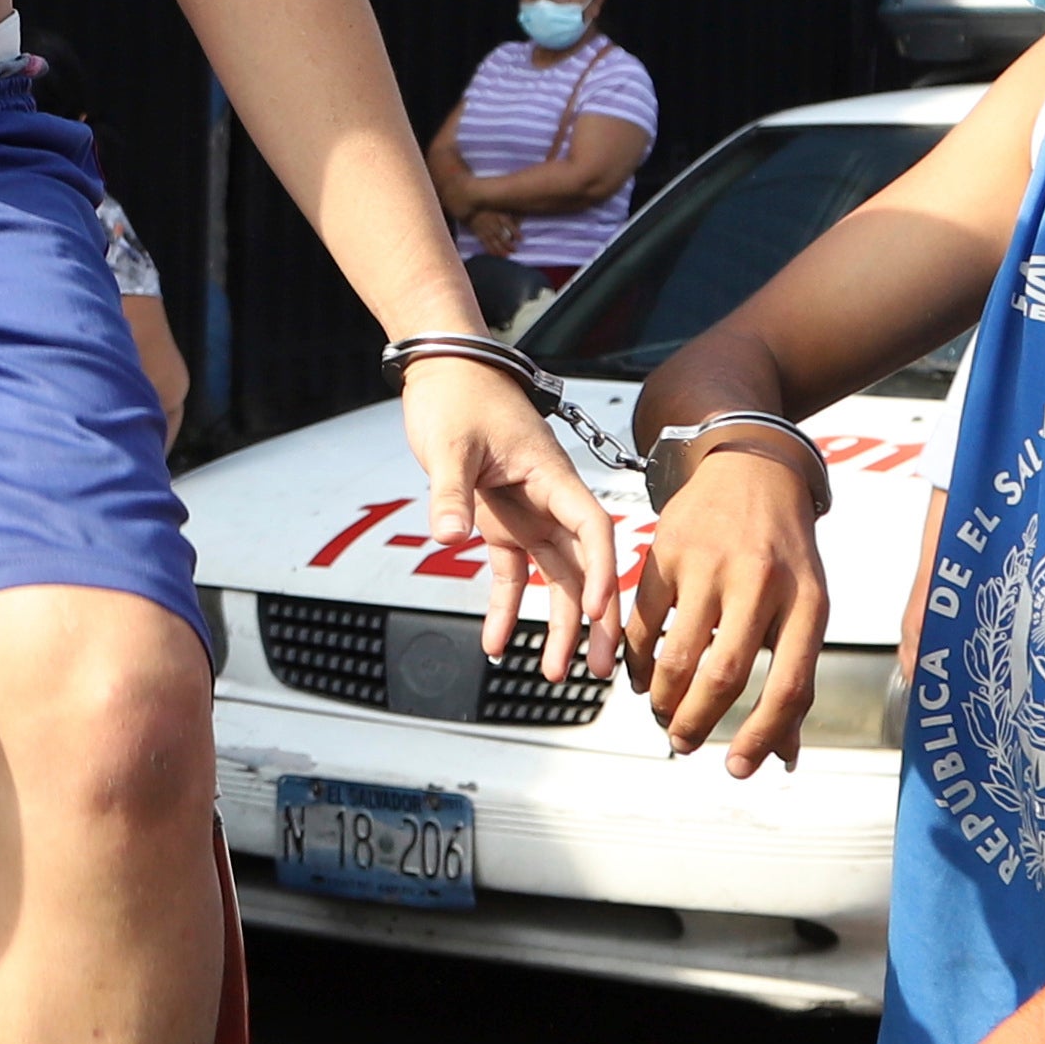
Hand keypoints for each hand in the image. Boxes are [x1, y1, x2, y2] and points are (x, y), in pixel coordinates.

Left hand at [401, 362, 616, 682]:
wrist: (443, 371)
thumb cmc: (457, 395)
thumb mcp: (450, 444)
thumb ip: (451, 491)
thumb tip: (449, 536)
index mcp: (553, 476)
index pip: (592, 529)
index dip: (600, 571)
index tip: (597, 610)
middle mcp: (550, 500)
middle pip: (584, 565)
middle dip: (596, 618)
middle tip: (601, 668)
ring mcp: (529, 512)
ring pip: (556, 576)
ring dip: (560, 624)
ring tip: (556, 673)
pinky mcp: (502, 520)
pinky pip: (513, 572)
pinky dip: (507, 608)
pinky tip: (496, 644)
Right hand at [465, 207, 521, 259]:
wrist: (471, 205)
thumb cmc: (490, 206)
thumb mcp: (501, 206)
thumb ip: (511, 212)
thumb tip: (523, 217)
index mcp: (498, 214)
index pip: (508, 224)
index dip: (515, 232)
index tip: (522, 239)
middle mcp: (491, 222)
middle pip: (500, 234)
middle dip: (508, 244)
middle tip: (515, 250)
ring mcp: (484, 228)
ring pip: (492, 240)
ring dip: (499, 249)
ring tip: (507, 255)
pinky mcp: (478, 232)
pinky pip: (484, 242)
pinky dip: (489, 249)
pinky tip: (494, 254)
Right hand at [629, 436, 829, 774]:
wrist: (752, 467)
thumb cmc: (786, 548)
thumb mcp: (808, 604)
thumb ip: (795, 675)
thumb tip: (784, 754)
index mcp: (808, 601)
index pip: (789, 686)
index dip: (763, 736)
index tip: (739, 767)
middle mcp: (761, 581)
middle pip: (724, 674)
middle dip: (699, 723)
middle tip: (685, 743)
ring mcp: (709, 563)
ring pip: (678, 653)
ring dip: (665, 698)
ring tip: (664, 714)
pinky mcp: (666, 550)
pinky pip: (643, 621)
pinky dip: (637, 660)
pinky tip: (641, 678)